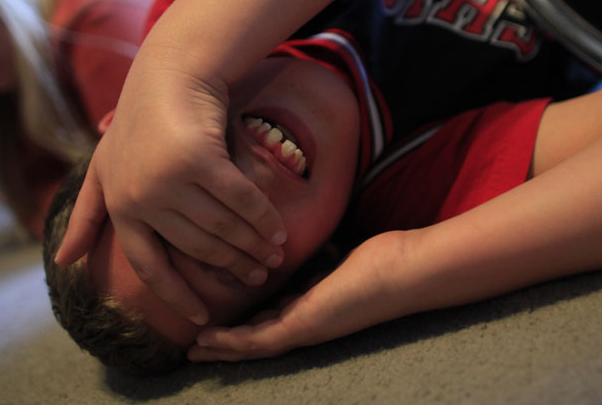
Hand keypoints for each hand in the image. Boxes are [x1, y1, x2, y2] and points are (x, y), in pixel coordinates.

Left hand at [55, 56, 286, 324]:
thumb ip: (87, 215)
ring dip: (252, 246)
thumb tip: (63, 262)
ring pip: (222, 228)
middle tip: (256, 275)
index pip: (149, 266)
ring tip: (272, 255)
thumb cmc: (137, 123)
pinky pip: (241, 201)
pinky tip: (278, 230)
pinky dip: (263, 218)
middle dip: (231, 266)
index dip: (178, 296)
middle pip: (197, 249)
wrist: (169, 74)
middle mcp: (142, 199)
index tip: (204, 318)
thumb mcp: (102, 168)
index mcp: (120, 208)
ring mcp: (170, 180)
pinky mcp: (200, 160)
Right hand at [188, 232, 408, 360]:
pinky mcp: (306, 325)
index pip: (274, 320)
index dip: (247, 322)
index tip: (224, 318)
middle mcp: (310, 325)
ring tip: (193, 348)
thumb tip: (321, 252)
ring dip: (222, 348)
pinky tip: (208, 338)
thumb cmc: (384, 262)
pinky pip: (261, 339)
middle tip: (198, 346)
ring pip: (254, 346)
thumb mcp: (342, 261)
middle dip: (228, 342)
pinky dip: (232, 342)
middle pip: (260, 338)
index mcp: (316, 309)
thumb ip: (325, 263)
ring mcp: (308, 329)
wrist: (408, 271)